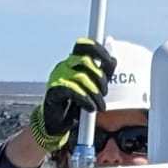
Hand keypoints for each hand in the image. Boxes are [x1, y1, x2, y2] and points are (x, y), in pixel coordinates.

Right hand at [32, 40, 111, 154]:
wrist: (57, 122)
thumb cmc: (74, 103)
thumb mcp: (92, 86)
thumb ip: (102, 74)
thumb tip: (113, 60)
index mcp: (73, 62)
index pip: (84, 46)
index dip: (99, 50)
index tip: (109, 62)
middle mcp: (64, 66)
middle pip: (85, 60)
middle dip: (100, 77)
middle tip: (104, 93)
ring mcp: (57, 77)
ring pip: (81, 77)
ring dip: (95, 93)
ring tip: (100, 106)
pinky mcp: (54, 91)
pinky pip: (72, 90)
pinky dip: (85, 99)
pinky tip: (90, 108)